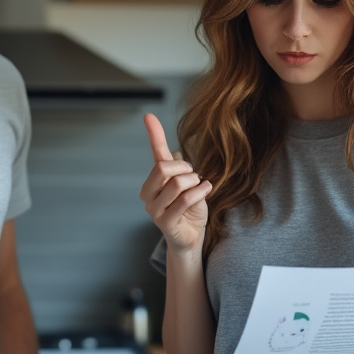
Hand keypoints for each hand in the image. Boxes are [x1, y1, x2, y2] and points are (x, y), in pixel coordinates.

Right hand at [139, 113, 211, 253]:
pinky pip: (184, 200)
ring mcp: (154, 210)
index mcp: (152, 182)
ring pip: (177, 184)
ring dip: (195, 183)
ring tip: (200, 187)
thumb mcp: (186, 184)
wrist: (192, 237)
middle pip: (164, 168)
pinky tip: (205, 191)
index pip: (155, 153)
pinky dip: (199, 193)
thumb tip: (172, 149)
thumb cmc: (189, 210)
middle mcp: (148, 195)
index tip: (148, 115)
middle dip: (186, 169)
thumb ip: (178, 168)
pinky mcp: (165, 223)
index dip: (153, 134)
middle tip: (195, 177)